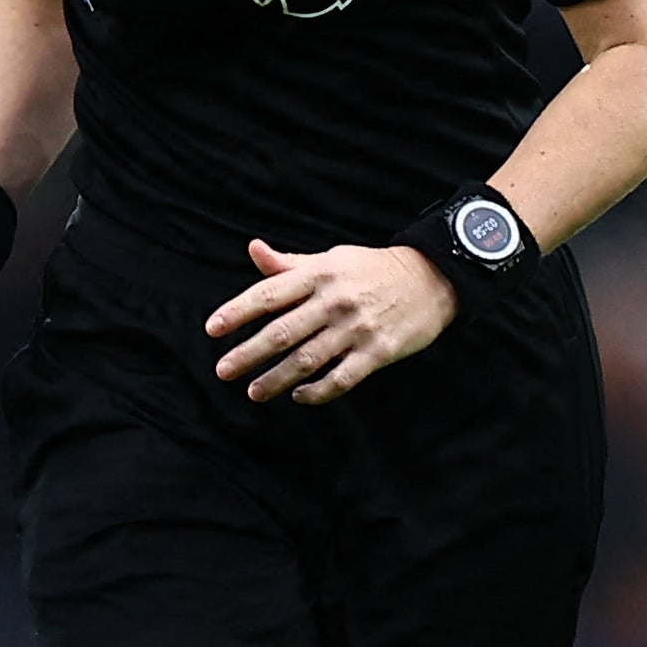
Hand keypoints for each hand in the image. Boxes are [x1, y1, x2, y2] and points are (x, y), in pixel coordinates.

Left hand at [209, 237, 452, 403]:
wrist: (433, 278)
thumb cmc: (372, 269)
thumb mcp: (332, 258)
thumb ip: (289, 264)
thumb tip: (253, 249)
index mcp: (319, 274)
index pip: (269, 294)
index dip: (238, 311)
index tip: (213, 328)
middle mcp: (334, 301)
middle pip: (282, 332)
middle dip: (248, 354)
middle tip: (223, 371)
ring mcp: (357, 328)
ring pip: (307, 360)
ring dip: (276, 379)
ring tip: (253, 392)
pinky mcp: (378, 352)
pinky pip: (341, 378)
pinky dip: (318, 391)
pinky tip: (299, 396)